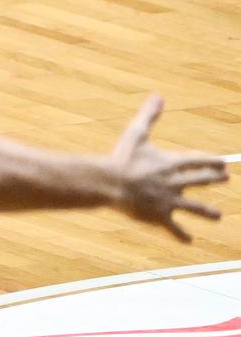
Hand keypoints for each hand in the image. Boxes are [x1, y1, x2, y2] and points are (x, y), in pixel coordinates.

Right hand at [106, 95, 226, 241]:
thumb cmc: (122, 157)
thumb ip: (149, 116)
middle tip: (225, 179)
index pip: (198, 161)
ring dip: (207, 211)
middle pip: (200, 181)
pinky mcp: (159, 215)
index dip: (211, 162)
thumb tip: (158, 96)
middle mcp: (175, 182)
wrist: (111, 183)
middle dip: (213, 179)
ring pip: (193, 207)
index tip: (223, 163)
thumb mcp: (136, 134)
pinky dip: (180, 234)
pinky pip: (173, 227)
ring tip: (218, 215)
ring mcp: (169, 200)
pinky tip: (189, 241)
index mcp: (171, 163)